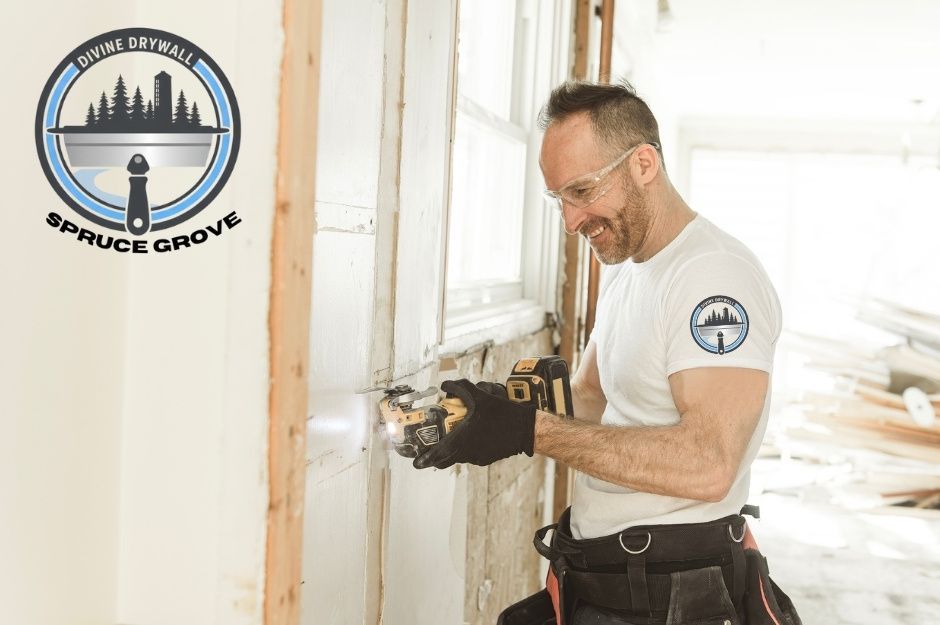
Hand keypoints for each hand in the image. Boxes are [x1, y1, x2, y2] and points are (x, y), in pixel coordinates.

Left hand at [412, 379, 535, 468]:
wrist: (525, 428)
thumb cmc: (502, 414)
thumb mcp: (480, 396)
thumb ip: (460, 388)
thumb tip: (445, 384)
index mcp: (463, 440)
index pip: (439, 454)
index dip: (425, 459)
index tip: (416, 463)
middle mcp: (469, 452)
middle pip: (445, 460)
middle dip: (435, 457)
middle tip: (429, 451)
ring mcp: (478, 457)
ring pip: (458, 457)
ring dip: (452, 451)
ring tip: (450, 440)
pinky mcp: (487, 458)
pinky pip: (471, 456)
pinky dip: (466, 450)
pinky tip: (470, 438)